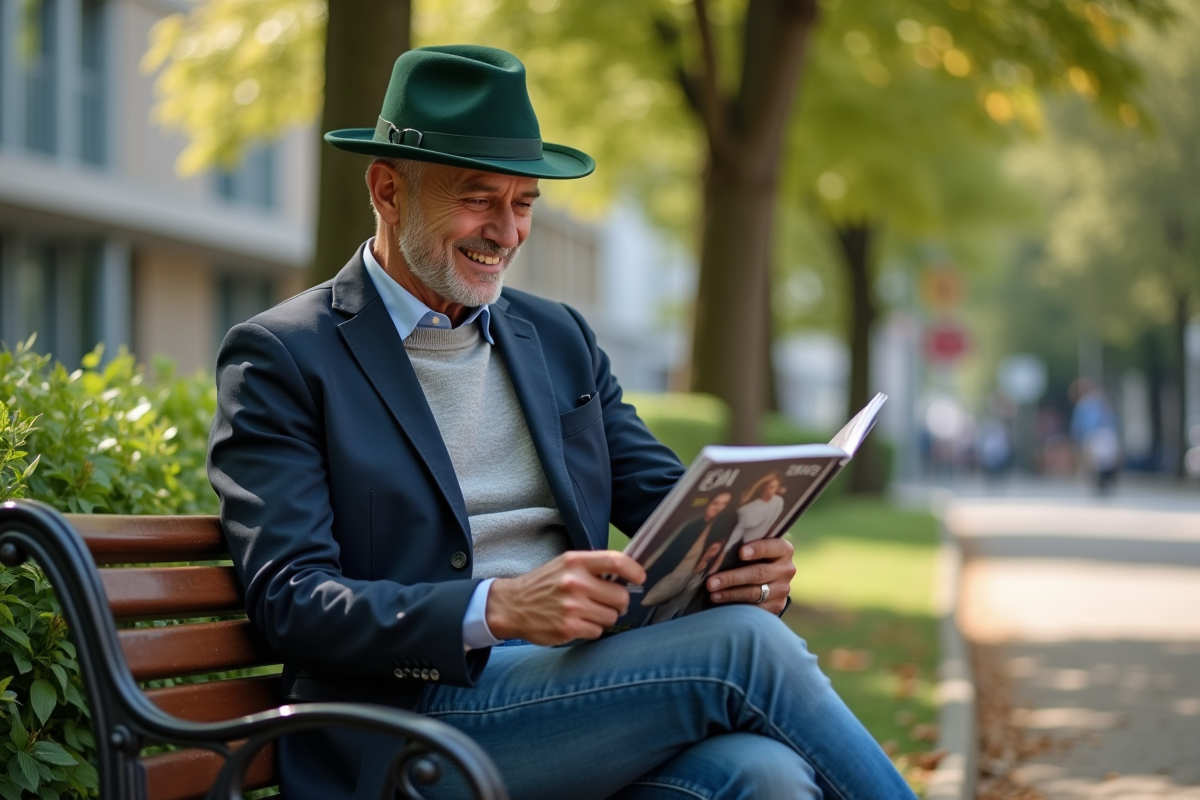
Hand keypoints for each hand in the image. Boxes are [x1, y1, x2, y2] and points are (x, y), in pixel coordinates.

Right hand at [486, 550, 645, 644]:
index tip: (640, 578)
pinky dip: (592, 629)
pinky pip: (597, 631)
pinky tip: (577, 623)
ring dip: (604, 617)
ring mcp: (572, 607)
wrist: (512, 605)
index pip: (616, 561)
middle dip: (618, 602)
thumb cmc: (544, 584)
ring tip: (587, 612)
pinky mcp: (568, 628)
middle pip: (620, 596)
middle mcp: (575, 583)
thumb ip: (593, 567)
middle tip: (607, 602)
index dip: (635, 571)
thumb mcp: (564, 565)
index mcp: (576, 562)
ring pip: (611, 616)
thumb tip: (627, 574)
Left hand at [704, 538, 793, 615]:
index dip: (758, 549)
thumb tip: (714, 539)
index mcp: (783, 550)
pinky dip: (738, 607)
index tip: (741, 553)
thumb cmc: (753, 558)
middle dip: (732, 578)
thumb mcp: (754, 548)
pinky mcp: (777, 606)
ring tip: (712, 594)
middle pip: (758, 573)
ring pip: (755, 593)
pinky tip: (723, 605)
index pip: (773, 548)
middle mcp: (786, 569)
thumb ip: (743, 543)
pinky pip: (756, 609)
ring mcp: (783, 589)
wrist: (769, 581)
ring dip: (731, 594)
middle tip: (711, 582)